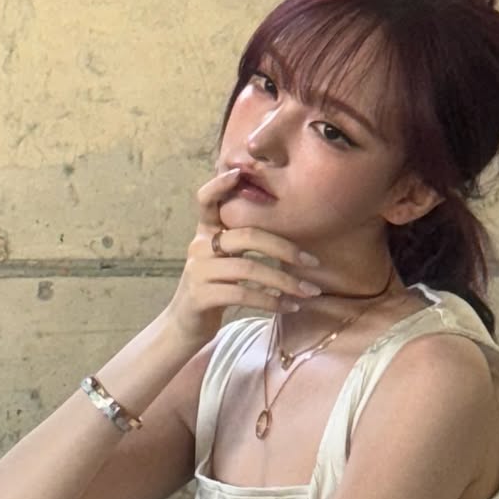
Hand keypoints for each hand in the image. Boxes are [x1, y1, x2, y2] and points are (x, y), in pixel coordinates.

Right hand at [165, 169, 322, 343]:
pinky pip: (243, 294)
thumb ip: (243, 241)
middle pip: (247, 235)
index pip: (206, 200)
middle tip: (313, 262)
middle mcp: (198, 246)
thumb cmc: (215, 289)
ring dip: (285, 282)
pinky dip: (271, 301)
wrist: (185, 326)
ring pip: (249, 268)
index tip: (240, 172)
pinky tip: (290, 307)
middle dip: (285, 248)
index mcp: (205, 232)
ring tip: (309, 292)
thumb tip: (286, 226)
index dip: (219, 184)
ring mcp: (198, 271)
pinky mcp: (201, 295)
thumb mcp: (223, 259)